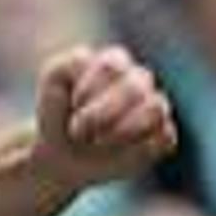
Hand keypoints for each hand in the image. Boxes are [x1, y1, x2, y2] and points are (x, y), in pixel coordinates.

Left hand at [31, 43, 176, 190]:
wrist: (63, 153)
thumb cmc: (58, 114)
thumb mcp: (51, 84)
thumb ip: (65, 67)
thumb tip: (93, 75)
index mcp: (114, 61)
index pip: (112, 67)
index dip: (89, 91)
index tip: (73, 106)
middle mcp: (139, 80)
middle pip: (135, 89)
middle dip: (102, 115)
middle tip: (78, 132)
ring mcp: (154, 107)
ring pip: (156, 109)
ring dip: (122, 131)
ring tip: (99, 143)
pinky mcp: (163, 136)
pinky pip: (164, 138)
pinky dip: (139, 148)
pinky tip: (116, 153)